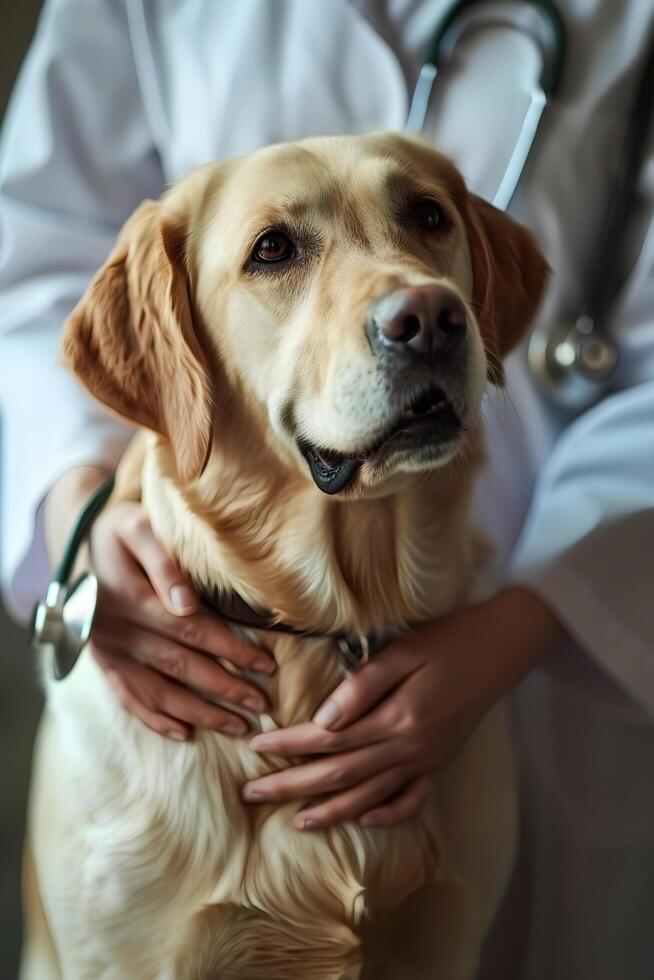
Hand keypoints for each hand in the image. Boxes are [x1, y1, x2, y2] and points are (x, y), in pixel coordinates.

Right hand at [45, 466, 274, 740]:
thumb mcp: (138, 527)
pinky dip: (155, 719)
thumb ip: (162, 563)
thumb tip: (187, 605)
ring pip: (157, 691)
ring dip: (199, 712)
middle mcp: (117, 631)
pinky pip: (128, 698)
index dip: (230, 649)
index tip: (266, 665)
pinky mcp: (103, 662)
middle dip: (223, 688)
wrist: (81, 540)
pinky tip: (184, 733)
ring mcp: (109, 651)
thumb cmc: (120, 530)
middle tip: (260, 704)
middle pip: (179, 666)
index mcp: (131, 598)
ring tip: (236, 726)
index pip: (191, 630)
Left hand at [243, 588, 560, 828]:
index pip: (329, 739)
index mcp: (397, 718)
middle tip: (251, 793)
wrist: (502, 649)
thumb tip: (322, 721)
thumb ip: (362, 686)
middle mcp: (409, 748)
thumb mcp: (405, 650)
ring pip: (369, 797)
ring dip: (329, 811)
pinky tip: (361, 817)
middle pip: (339, 774)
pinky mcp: (437, 762)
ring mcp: (424, 760)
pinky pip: (409, 800)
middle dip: (292, 786)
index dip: (288, 744)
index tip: (255, 746)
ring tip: (295, 821)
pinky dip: (384, 814)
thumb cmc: (450, 640)